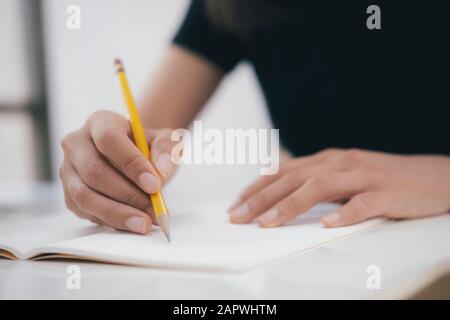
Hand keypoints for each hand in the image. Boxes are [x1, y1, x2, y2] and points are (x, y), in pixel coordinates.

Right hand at [60, 111, 178, 233]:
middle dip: (127, 195)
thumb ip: (167, 149)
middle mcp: (77, 143)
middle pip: (94, 171)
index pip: (109, 139)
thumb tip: (161, 170)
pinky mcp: (69, 194)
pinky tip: (131, 223)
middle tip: (153, 210)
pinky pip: (85, 211)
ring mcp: (68, 170)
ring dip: (117, 213)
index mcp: (100, 122)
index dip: (131, 164)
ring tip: (143, 223)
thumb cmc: (148, 148)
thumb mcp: (165, 142)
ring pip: (85, 196)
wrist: (134, 159)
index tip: (154, 185)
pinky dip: (110, 220)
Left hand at [228, 149, 449, 227]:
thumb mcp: (344, 175)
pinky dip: (343, 213)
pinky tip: (327, 225)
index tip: (236, 205)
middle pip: (294, 179)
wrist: (433, 176)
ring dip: (290, 205)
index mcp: (328, 160)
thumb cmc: (382, 178)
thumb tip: (280, 193)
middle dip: (261, 199)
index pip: (284, 172)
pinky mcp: (387, 192)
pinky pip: (363, 203)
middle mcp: (341, 163)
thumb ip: (315, 181)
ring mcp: (364, 176)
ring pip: (320, 187)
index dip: (257, 187)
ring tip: (268, 223)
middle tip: (238, 217)